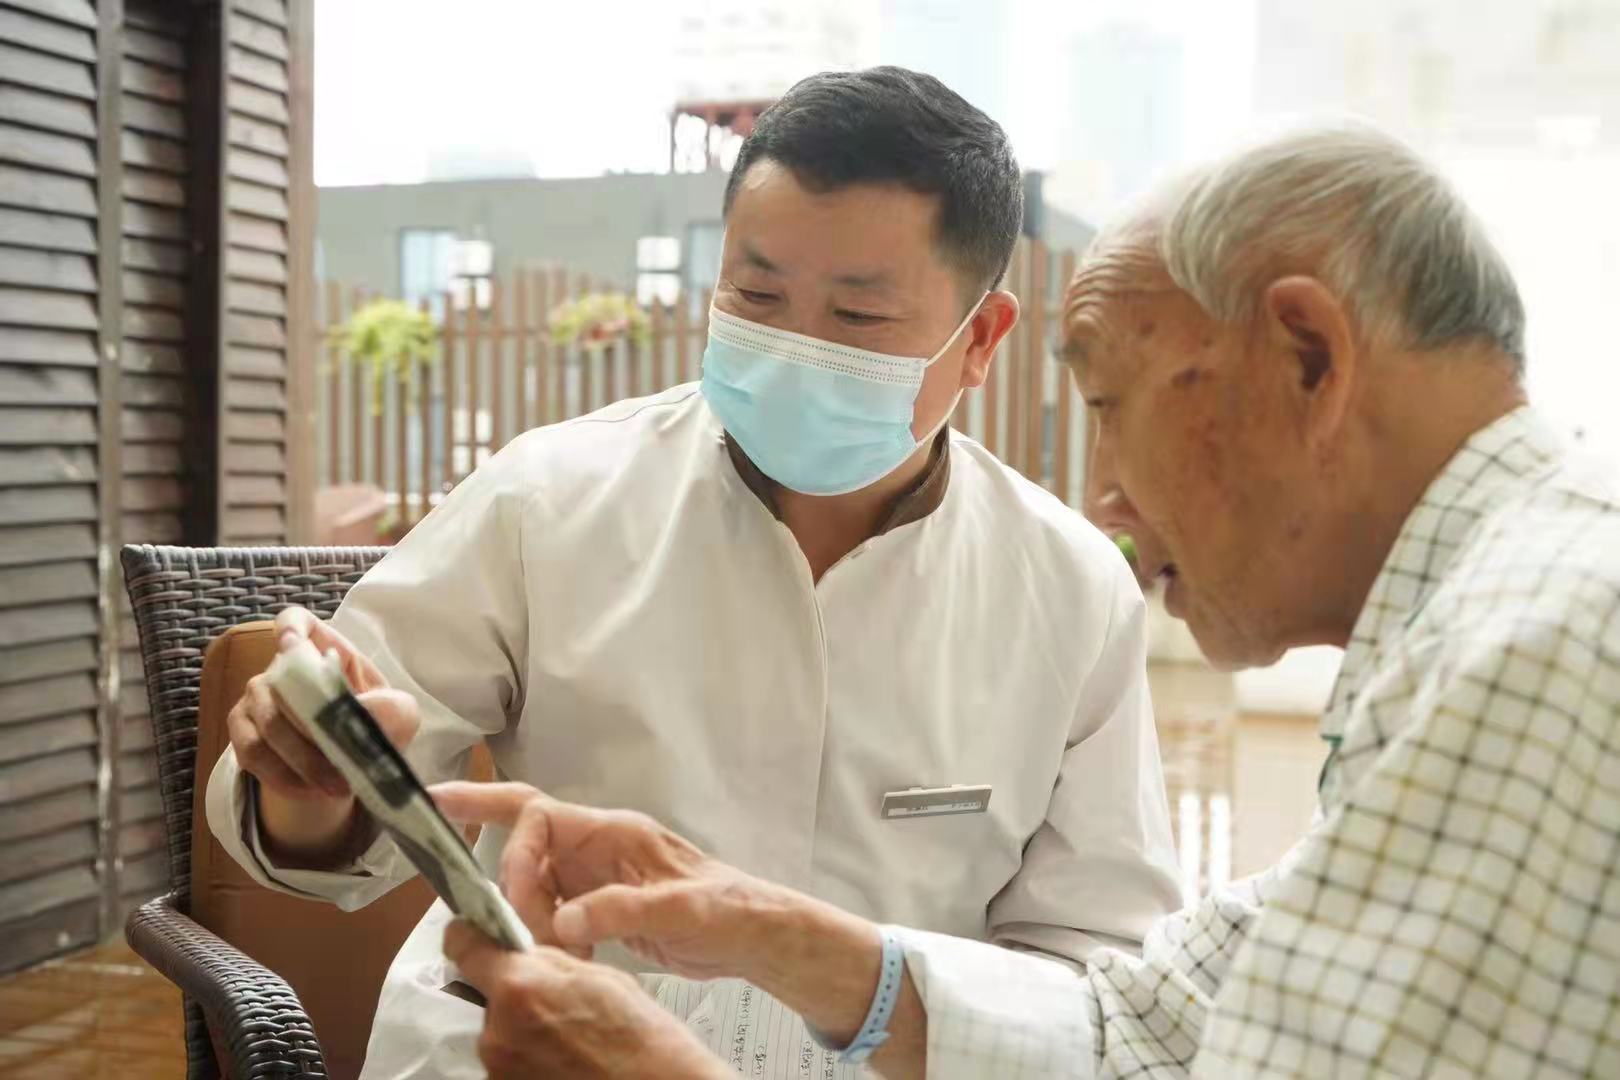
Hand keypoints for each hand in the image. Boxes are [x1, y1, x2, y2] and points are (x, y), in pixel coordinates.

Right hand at [227, 606, 419, 861]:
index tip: (290, 644)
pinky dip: (283, 777)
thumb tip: (366, 716)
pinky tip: (311, 791)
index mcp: (322, 648)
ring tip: (337, 787)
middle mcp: (280, 668)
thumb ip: (389, 708)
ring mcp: (256, 699)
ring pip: (268, 726)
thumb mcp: (397, 713)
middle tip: (347, 766)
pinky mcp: (242, 733)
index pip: (295, 621)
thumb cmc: (373, 722)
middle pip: (283, 686)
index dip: (289, 627)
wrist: (348, 761)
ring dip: (303, 761)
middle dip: (317, 732)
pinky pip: (253, 754)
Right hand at [435, 784, 922, 1073]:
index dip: (513, 851)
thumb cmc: (730, 911)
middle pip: (527, 828)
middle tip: (436, 820)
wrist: (754, 936)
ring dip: (517, 905)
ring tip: (525, 942)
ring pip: (534, 875)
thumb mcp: (683, 911)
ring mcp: (598, 875)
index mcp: (616, 833)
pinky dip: (542, 931)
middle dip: (481, 819)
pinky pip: (552, 910)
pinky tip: (557, 958)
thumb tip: (566, 920)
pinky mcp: (601, 905)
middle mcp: (600, 847)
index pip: (540, 816)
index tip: (511, 900)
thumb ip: (625, 911)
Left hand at [443, 920, 726, 1079]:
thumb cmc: (642, 1039)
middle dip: (516, 994)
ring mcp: (499, 1070)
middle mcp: (496, 1032)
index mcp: (519, 988)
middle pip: (489, 996)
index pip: (462, 945)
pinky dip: (531, 1060)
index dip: (471, 935)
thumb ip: (548, 961)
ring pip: (500, 1032)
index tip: (477, 935)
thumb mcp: (599, 977)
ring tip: (571, 1037)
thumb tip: (519, 952)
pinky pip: (510, 1064)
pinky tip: (567, 1059)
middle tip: (558, 1003)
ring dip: (525, 1030)